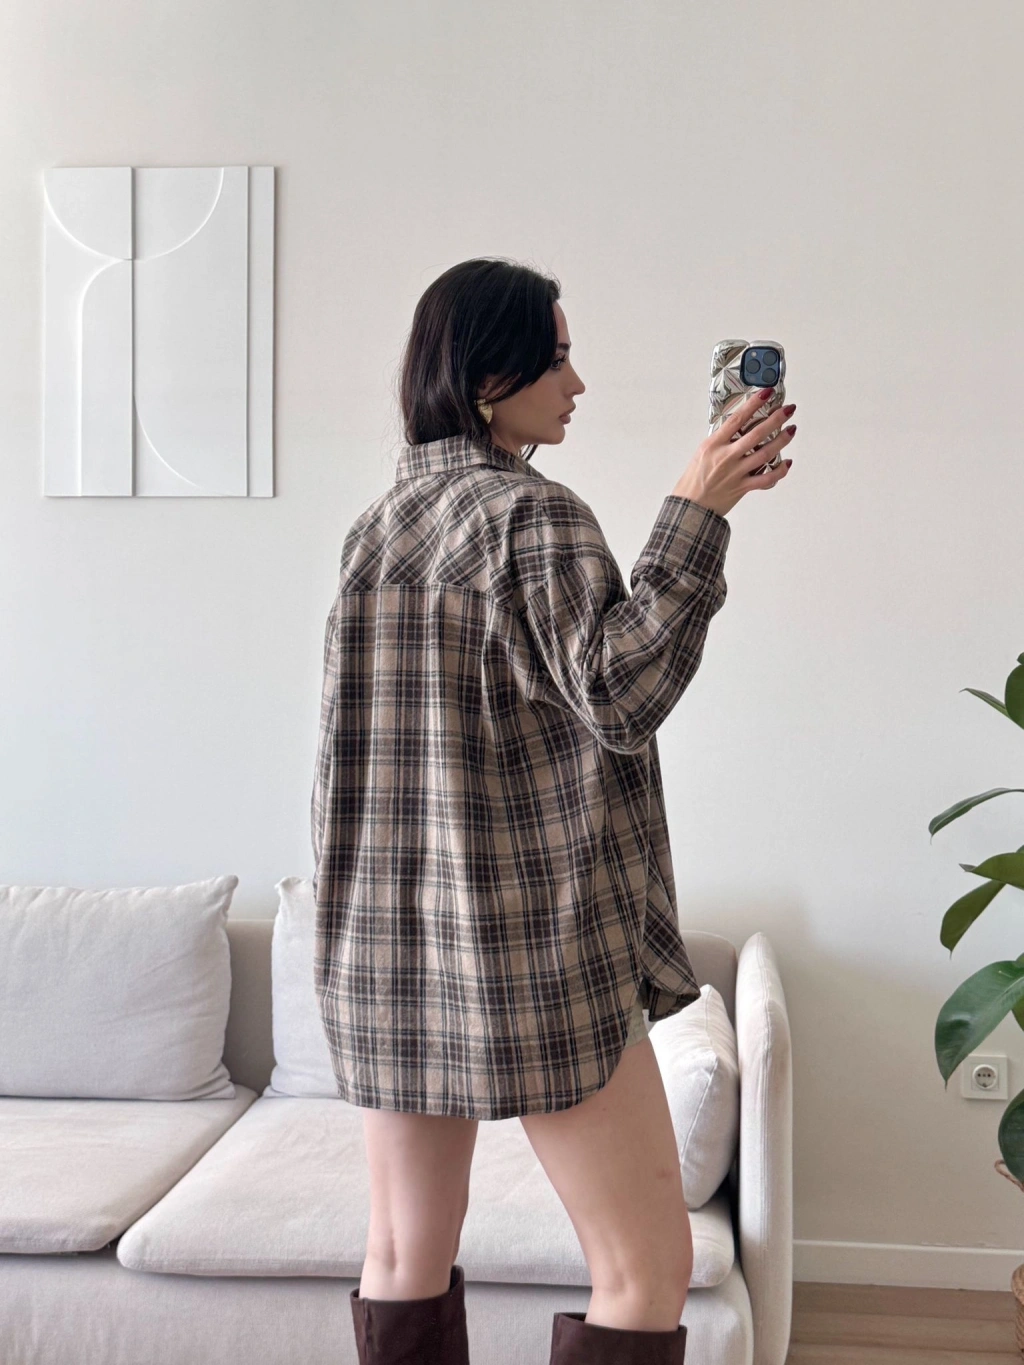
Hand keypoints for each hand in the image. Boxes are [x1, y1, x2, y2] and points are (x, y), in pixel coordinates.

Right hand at [671, 389, 796, 517]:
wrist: (691, 506)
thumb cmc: (694, 480)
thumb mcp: (703, 453)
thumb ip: (721, 441)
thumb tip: (739, 429)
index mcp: (714, 444)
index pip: (737, 419)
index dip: (754, 404)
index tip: (766, 393)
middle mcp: (726, 457)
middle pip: (756, 434)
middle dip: (775, 419)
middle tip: (788, 409)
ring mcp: (736, 473)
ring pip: (765, 454)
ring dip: (782, 440)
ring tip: (791, 430)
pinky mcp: (743, 487)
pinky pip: (766, 479)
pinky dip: (780, 471)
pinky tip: (787, 462)